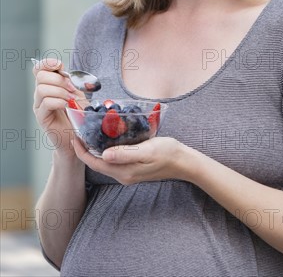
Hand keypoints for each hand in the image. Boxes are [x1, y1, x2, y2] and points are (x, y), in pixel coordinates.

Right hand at [33, 58, 84, 156]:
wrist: (78, 135)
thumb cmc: (77, 113)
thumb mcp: (77, 93)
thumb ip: (71, 82)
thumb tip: (67, 73)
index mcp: (48, 85)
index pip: (39, 68)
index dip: (48, 63)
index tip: (60, 66)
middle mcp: (41, 94)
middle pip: (41, 76)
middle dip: (59, 80)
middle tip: (72, 89)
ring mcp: (39, 105)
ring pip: (42, 89)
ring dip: (60, 91)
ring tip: (71, 99)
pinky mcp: (42, 117)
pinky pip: (46, 103)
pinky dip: (58, 101)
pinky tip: (66, 106)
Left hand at [72, 136, 190, 184]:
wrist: (184, 162)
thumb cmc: (168, 153)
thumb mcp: (147, 150)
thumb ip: (125, 153)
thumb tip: (104, 154)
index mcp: (124, 171)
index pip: (94, 162)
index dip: (81, 150)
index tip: (74, 135)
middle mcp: (123, 175)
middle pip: (96, 163)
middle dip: (85, 149)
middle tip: (79, 131)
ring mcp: (128, 173)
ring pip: (104, 162)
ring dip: (94, 149)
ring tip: (89, 133)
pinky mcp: (133, 168)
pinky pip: (113, 160)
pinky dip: (105, 150)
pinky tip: (107, 139)